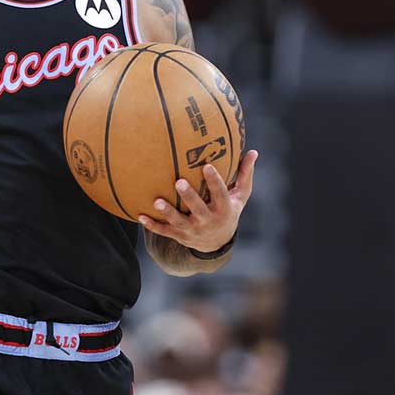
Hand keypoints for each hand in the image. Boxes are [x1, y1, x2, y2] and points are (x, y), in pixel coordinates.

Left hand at [139, 150, 257, 253]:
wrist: (217, 242)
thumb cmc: (229, 210)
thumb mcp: (240, 196)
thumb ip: (245, 174)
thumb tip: (254, 152)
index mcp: (224, 209)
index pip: (220, 194)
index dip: (214, 181)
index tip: (207, 165)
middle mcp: (208, 220)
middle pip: (198, 209)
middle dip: (189, 196)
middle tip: (179, 182)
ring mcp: (193, 230)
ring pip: (179, 222)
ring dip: (168, 213)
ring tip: (157, 201)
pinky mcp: (180, 235)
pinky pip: (165, 232)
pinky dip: (153, 226)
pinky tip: (141, 216)